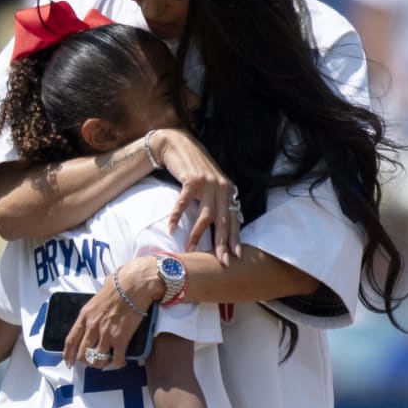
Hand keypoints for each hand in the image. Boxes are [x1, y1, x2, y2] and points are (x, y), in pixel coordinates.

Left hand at [63, 257, 161, 367]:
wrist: (133, 285)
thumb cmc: (118, 285)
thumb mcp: (97, 297)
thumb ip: (93, 310)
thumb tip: (96, 310)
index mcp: (85, 315)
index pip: (71, 340)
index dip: (68, 354)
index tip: (69, 362)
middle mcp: (92, 326)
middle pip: (82, 354)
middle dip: (86, 362)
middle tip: (93, 361)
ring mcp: (106, 334)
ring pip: (97, 360)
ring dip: (101, 364)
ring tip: (107, 361)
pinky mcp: (121, 338)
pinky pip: (117, 359)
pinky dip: (118, 363)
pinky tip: (121, 360)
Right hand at [150, 129, 241, 264]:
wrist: (179, 145)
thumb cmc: (194, 168)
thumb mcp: (211, 184)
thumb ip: (217, 201)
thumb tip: (220, 224)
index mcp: (228, 190)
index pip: (234, 219)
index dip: (235, 238)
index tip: (236, 255)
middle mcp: (221, 187)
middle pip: (223, 221)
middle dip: (223, 244)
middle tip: (222, 261)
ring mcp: (207, 183)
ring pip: (205, 216)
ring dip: (198, 235)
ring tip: (191, 250)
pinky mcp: (191, 180)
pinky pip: (184, 203)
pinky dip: (176, 217)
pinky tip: (171, 229)